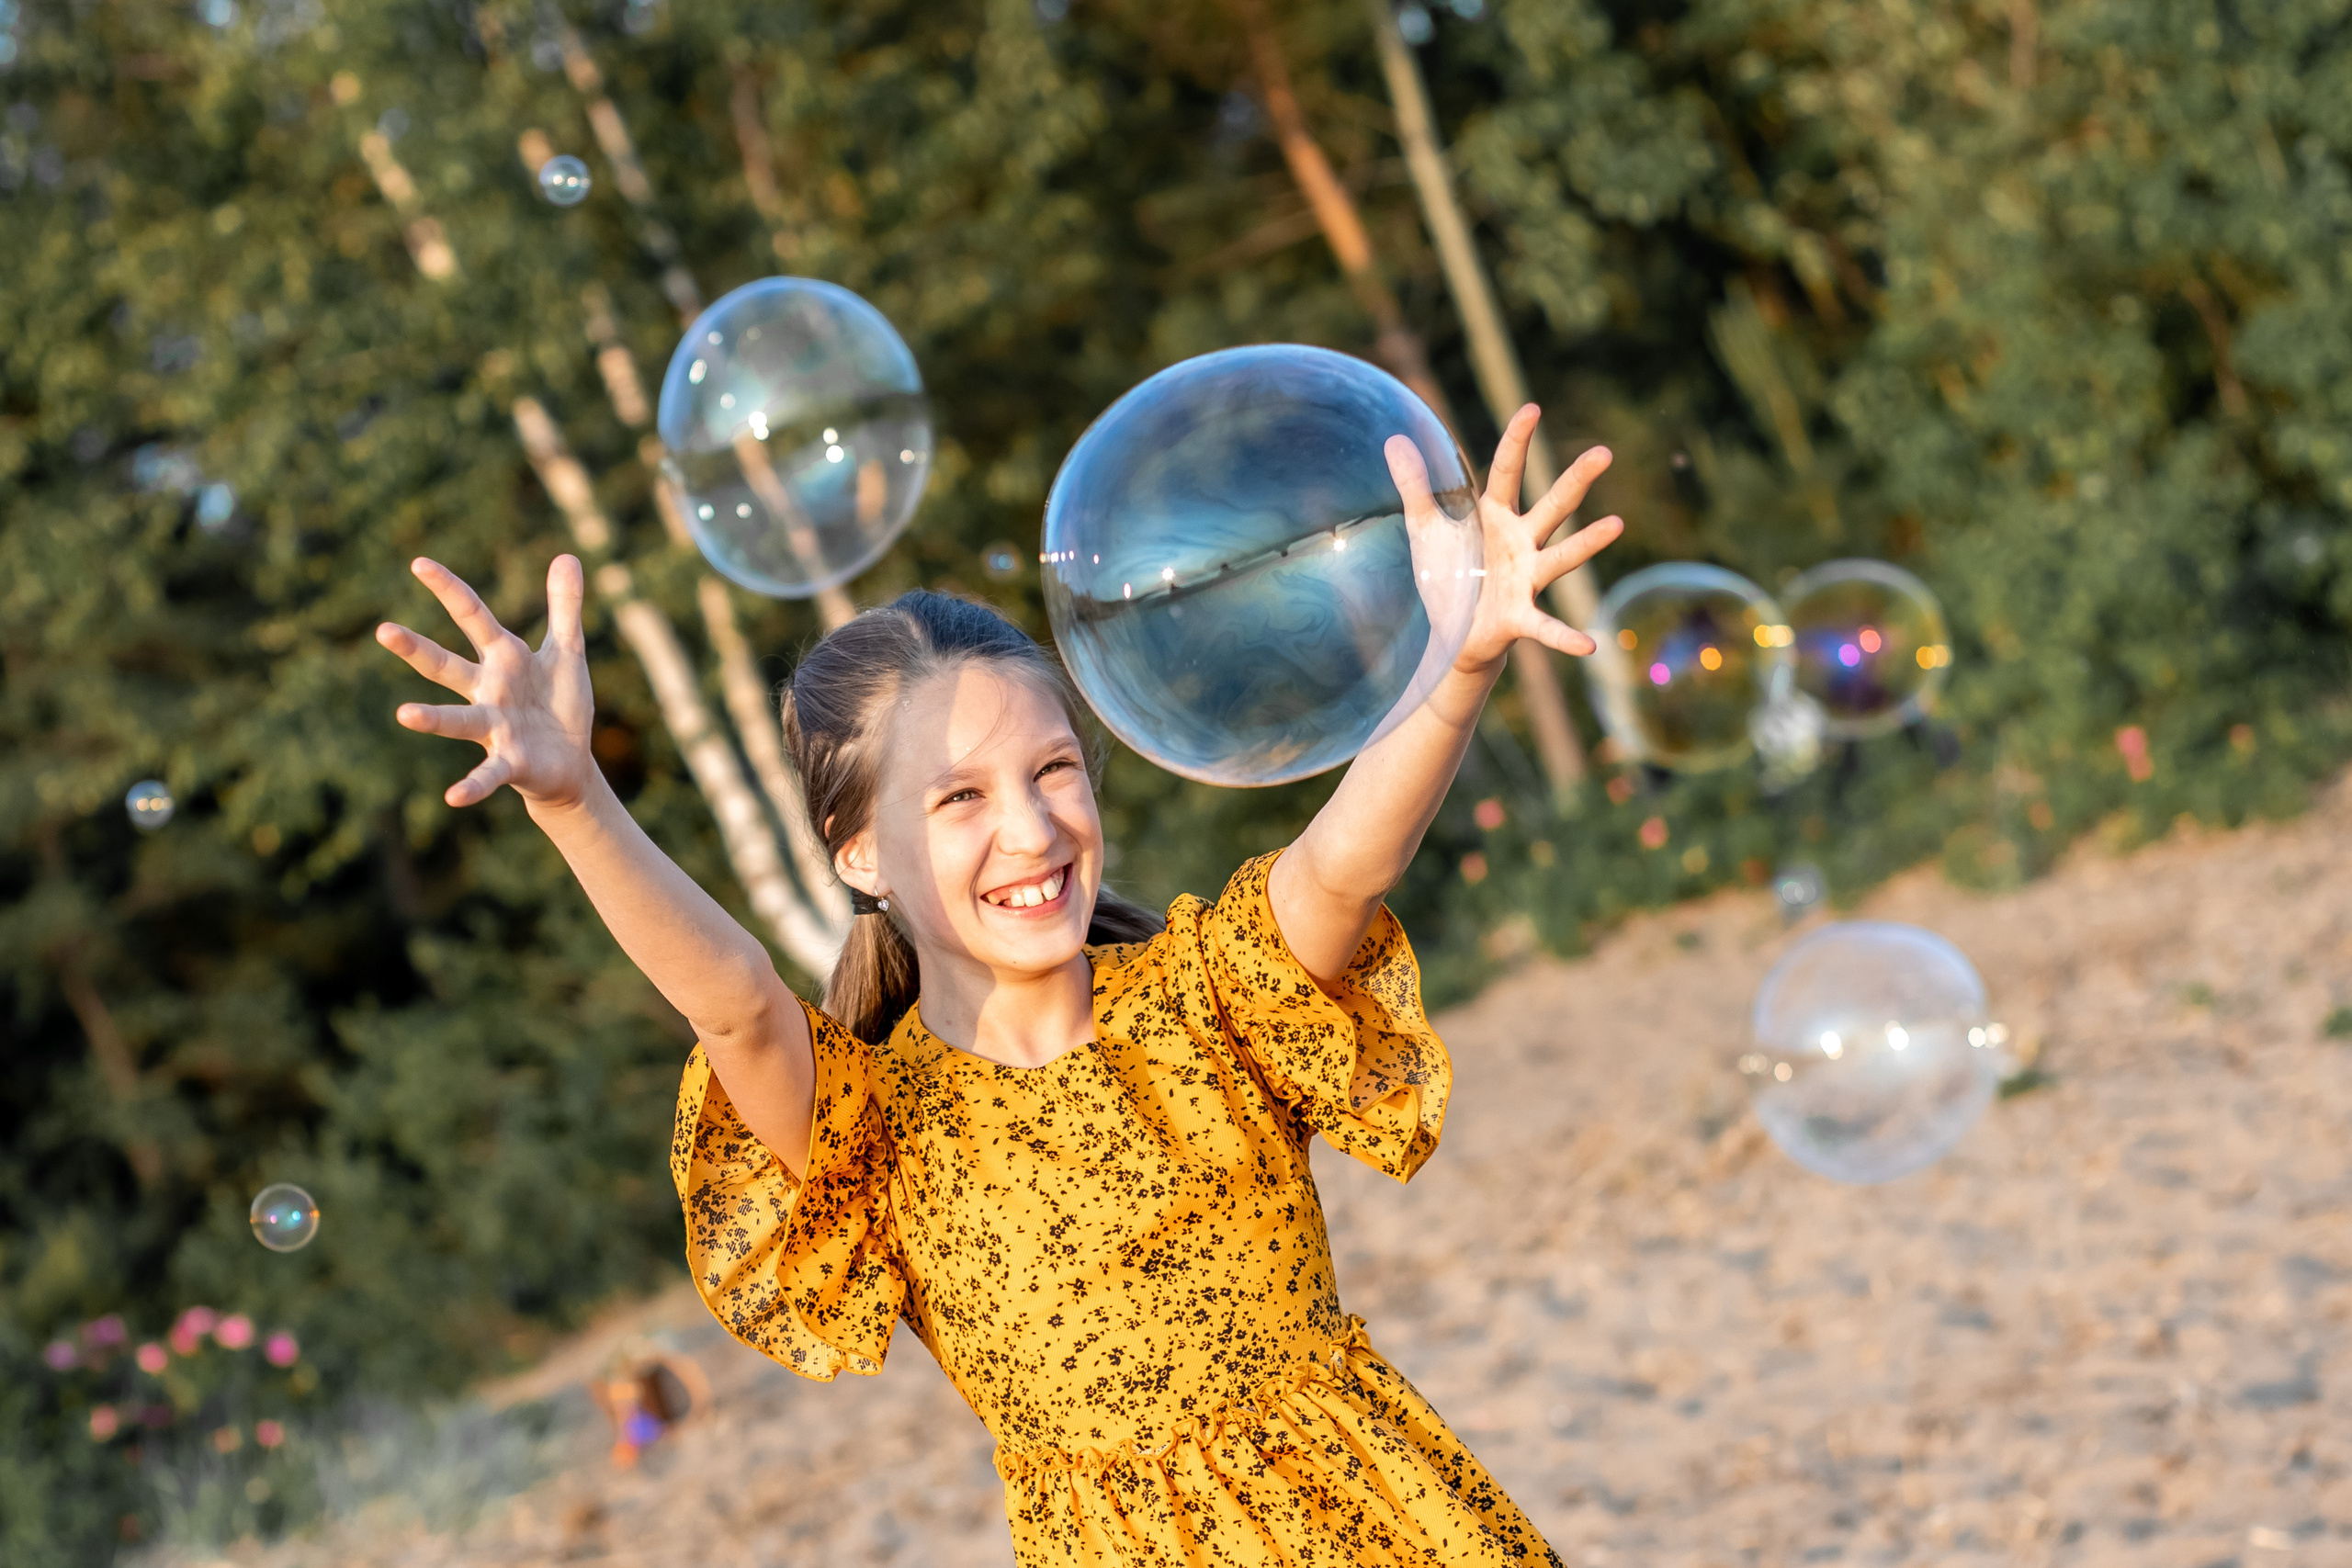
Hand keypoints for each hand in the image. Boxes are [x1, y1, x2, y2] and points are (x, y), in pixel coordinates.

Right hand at [376, 555, 599, 811]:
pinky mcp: (509, 761)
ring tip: (404, 715)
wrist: (569, 763)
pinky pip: (488, 773)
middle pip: (446, 666)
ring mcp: (495, 727)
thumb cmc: (559, 705)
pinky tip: (454, 797)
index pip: (472, 616)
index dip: (449, 589)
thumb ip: (564, 607)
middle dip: (416, 649)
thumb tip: (567, 555)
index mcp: (503, 659)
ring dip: (433, 719)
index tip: (419, 563)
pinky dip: (473, 785)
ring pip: (459, 720)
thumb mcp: (567, 651)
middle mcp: (489, 690)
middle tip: (383, 631)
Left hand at [1385, 404, 1621, 675]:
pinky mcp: (1520, 617)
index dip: (1517, 441)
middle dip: (1576, 480)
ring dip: (1587, 544)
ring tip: (1616, 525)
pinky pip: (1547, 626)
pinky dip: (1565, 636)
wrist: (1453, 631)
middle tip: (1604, 453)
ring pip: (1560, 557)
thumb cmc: (1448, 574)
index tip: (1532, 409)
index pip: (1507, 472)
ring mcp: (1526, 579)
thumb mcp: (1424, 528)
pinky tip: (1589, 645)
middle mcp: (1520, 543)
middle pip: (1553, 506)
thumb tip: (1396, 439)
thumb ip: (1414, 486)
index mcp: (1496, 517)